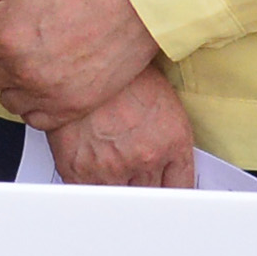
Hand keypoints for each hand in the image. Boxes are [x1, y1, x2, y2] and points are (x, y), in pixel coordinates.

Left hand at [0, 0, 161, 126]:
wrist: (137, 0)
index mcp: (4, 34)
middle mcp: (21, 69)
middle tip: (22, 38)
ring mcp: (47, 92)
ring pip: (8, 99)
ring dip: (14, 82)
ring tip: (36, 60)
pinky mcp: (72, 107)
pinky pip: (35, 119)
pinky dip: (35, 104)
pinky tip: (47, 83)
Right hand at [45, 67, 202, 188]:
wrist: (73, 57)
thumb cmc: (113, 71)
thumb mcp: (157, 95)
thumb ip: (166, 133)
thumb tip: (164, 156)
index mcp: (172, 139)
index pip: (182, 184)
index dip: (172, 188)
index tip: (167, 189)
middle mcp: (146, 157)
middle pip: (152, 195)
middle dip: (145, 186)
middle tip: (132, 171)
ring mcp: (113, 167)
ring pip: (121, 198)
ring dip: (116, 185)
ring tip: (106, 163)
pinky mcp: (80, 171)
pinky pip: (90, 196)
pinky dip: (89, 186)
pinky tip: (89, 167)